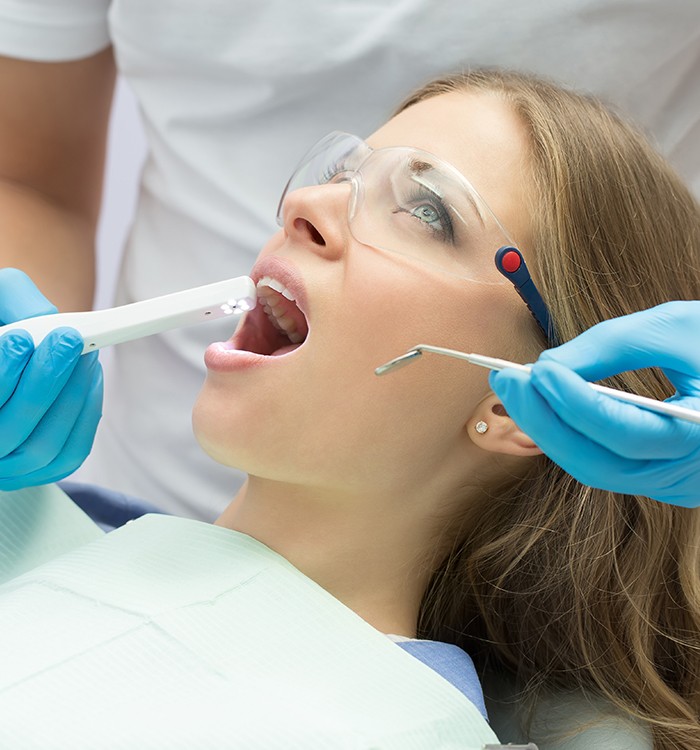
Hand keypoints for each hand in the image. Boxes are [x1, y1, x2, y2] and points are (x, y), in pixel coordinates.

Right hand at [0, 268, 102, 489]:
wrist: (12, 344)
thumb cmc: (2, 322)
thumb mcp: (0, 299)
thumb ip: (12, 302)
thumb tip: (43, 322)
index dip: (0, 374)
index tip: (20, 340)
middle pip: (6, 431)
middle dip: (42, 381)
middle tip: (68, 340)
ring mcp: (4, 465)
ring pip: (40, 447)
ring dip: (69, 397)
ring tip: (84, 354)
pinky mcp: (37, 470)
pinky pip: (69, 454)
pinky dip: (85, 415)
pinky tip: (89, 377)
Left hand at [489, 301, 699, 506]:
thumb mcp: (676, 328)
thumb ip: (611, 346)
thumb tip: (549, 366)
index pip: (624, 433)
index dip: (574, 403)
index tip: (537, 370)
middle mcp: (688, 476)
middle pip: (597, 462)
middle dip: (543, 421)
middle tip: (507, 380)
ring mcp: (673, 483)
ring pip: (593, 468)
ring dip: (548, 429)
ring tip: (516, 388)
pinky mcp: (658, 475)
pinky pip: (602, 461)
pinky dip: (569, 434)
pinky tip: (545, 405)